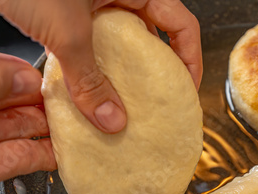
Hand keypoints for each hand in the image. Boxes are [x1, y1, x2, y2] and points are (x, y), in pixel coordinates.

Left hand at [0, 0, 202, 133]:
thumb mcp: (67, 30)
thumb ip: (90, 79)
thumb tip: (110, 117)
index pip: (180, 22)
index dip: (190, 57)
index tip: (187, 88)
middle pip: (153, 35)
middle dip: (156, 71)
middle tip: (157, 102)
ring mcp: (92, 2)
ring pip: (120, 43)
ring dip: (121, 73)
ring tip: (124, 104)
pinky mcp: (67, 11)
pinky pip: (91, 44)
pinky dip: (92, 67)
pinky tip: (88, 89)